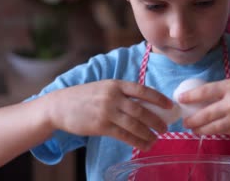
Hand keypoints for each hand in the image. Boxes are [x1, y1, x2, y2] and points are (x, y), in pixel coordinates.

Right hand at [47, 80, 172, 150]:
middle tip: (166, 128)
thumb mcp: (104, 88)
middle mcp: (112, 96)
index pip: (142, 90)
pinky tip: (144, 145)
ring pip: (134, 124)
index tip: (170, 105)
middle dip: (156, 120)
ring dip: (148, 133)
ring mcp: (106, 111)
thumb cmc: (85, 97)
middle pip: (140, 109)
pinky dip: (137, 141)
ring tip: (156, 139)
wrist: (59, 106)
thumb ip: (122, 93)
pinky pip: (123, 135)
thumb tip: (146, 104)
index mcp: (116, 84)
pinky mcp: (100, 126)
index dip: (158, 98)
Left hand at [178, 76, 229, 134]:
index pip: (204, 91)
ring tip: (193, 130)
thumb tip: (216, 96)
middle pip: (205, 113)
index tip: (180, 99)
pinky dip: (216, 131)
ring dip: (201, 129)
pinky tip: (210, 132)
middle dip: (192, 119)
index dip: (190, 96)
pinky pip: (226, 130)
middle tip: (184, 122)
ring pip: (214, 126)